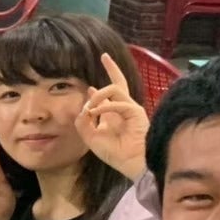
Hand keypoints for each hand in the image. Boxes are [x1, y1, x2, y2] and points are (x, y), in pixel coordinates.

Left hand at [75, 52, 148, 180]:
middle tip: (104, 56)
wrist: (130, 163)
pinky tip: (95, 113)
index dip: (95, 91)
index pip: (106, 96)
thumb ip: (83, 122)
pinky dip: (105, 106)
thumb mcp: (91, 138)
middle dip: (112, 68)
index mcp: (111, 115)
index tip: (89, 88)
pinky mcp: (136, 111)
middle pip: (119, 83)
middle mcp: (122, 109)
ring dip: (99, 95)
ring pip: (116, 88)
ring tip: (90, 108)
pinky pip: (119, 102)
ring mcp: (130, 109)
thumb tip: (83, 107)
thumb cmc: (114, 153)